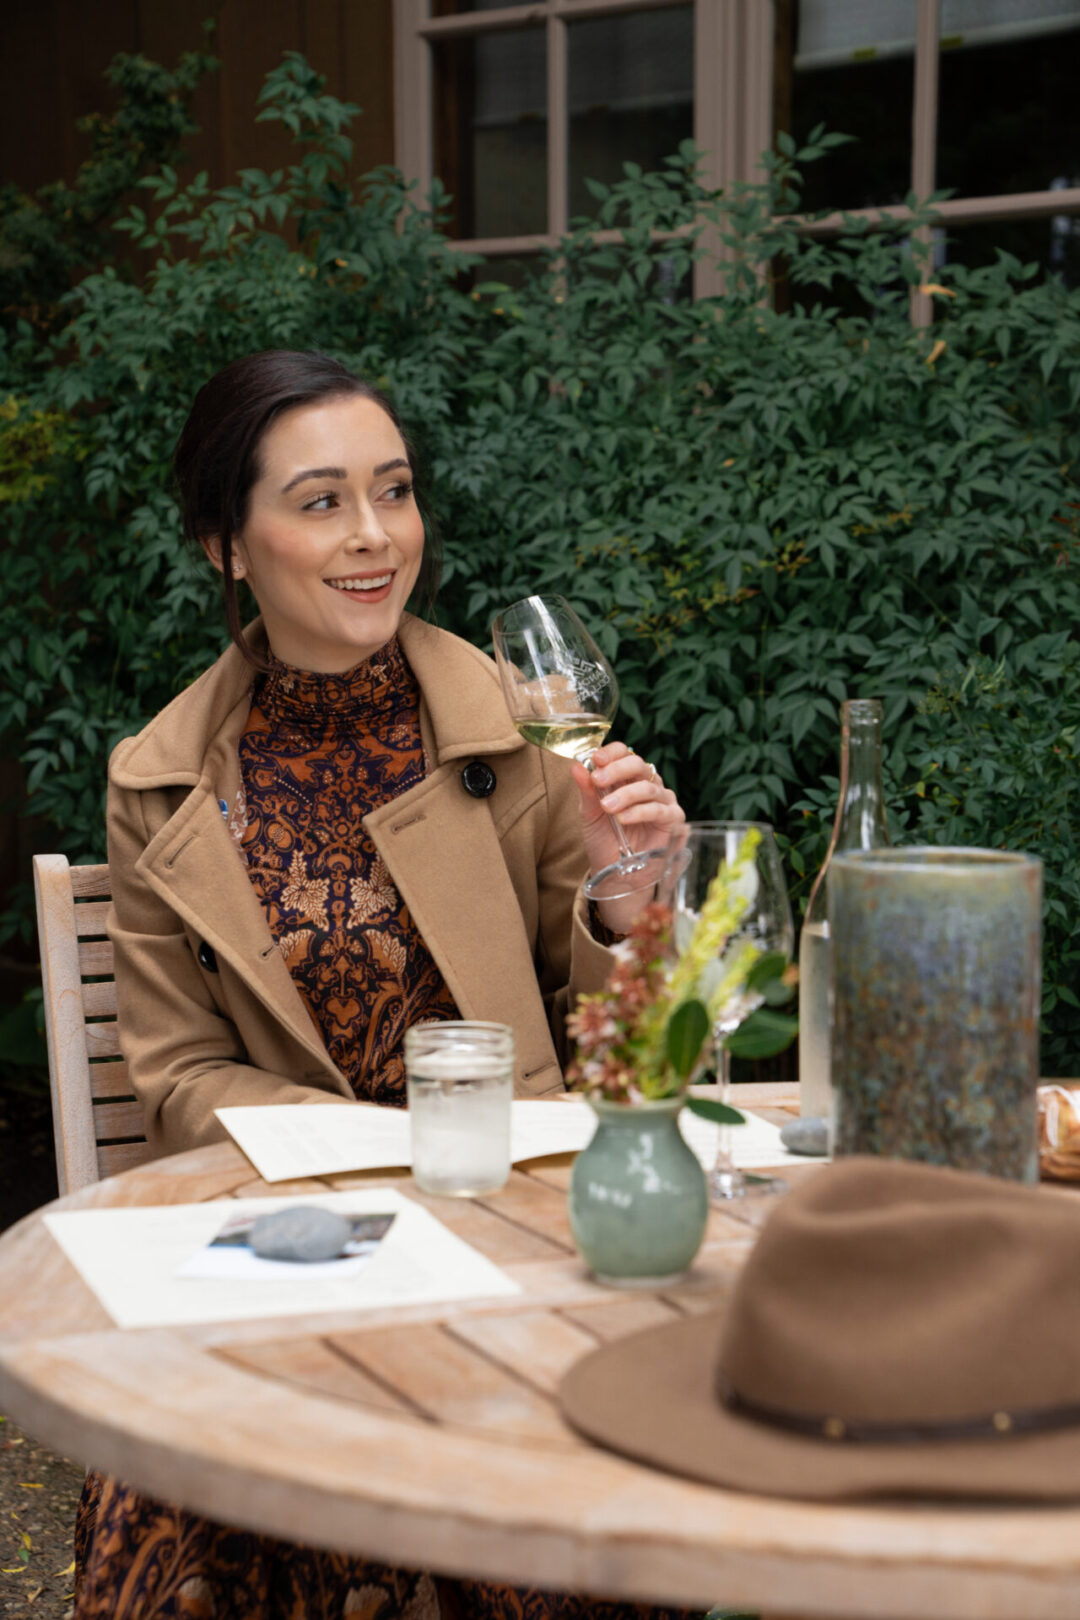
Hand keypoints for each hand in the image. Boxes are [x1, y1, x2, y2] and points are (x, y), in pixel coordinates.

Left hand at [570, 742, 685, 929]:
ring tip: (608, 807)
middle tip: (599, 780)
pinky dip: (640, 812)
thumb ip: (587, 791)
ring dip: (626, 795)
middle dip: (617, 770)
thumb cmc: (605, 840)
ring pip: (648, 787)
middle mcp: (647, 784)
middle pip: (638, 765)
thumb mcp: (590, 815)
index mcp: (627, 777)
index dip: (612, 753)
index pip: (624, 753)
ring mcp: (663, 800)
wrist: (617, 874)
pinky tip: (624, 818)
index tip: (596, 759)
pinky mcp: (673, 819)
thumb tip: (576, 766)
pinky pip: (660, 810)